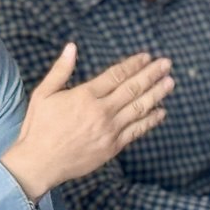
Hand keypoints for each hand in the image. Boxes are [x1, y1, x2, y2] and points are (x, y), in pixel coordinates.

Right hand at [1, 44, 173, 200]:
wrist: (39, 163)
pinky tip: (160, 112)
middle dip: (152, 74)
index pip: (116, 75)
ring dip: (157, 94)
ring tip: (170, 82)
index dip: (133, 64)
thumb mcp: (43, 94)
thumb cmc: (38, 127)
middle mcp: (101, 111)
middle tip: (166, 64)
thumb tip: (72, 47)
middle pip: (133, 88)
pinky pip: (137, 131)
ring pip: (139, 108)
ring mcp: (109, 130)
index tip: (146, 56)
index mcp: (84, 95)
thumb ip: (61, 70)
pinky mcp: (112, 147)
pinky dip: (150, 120)